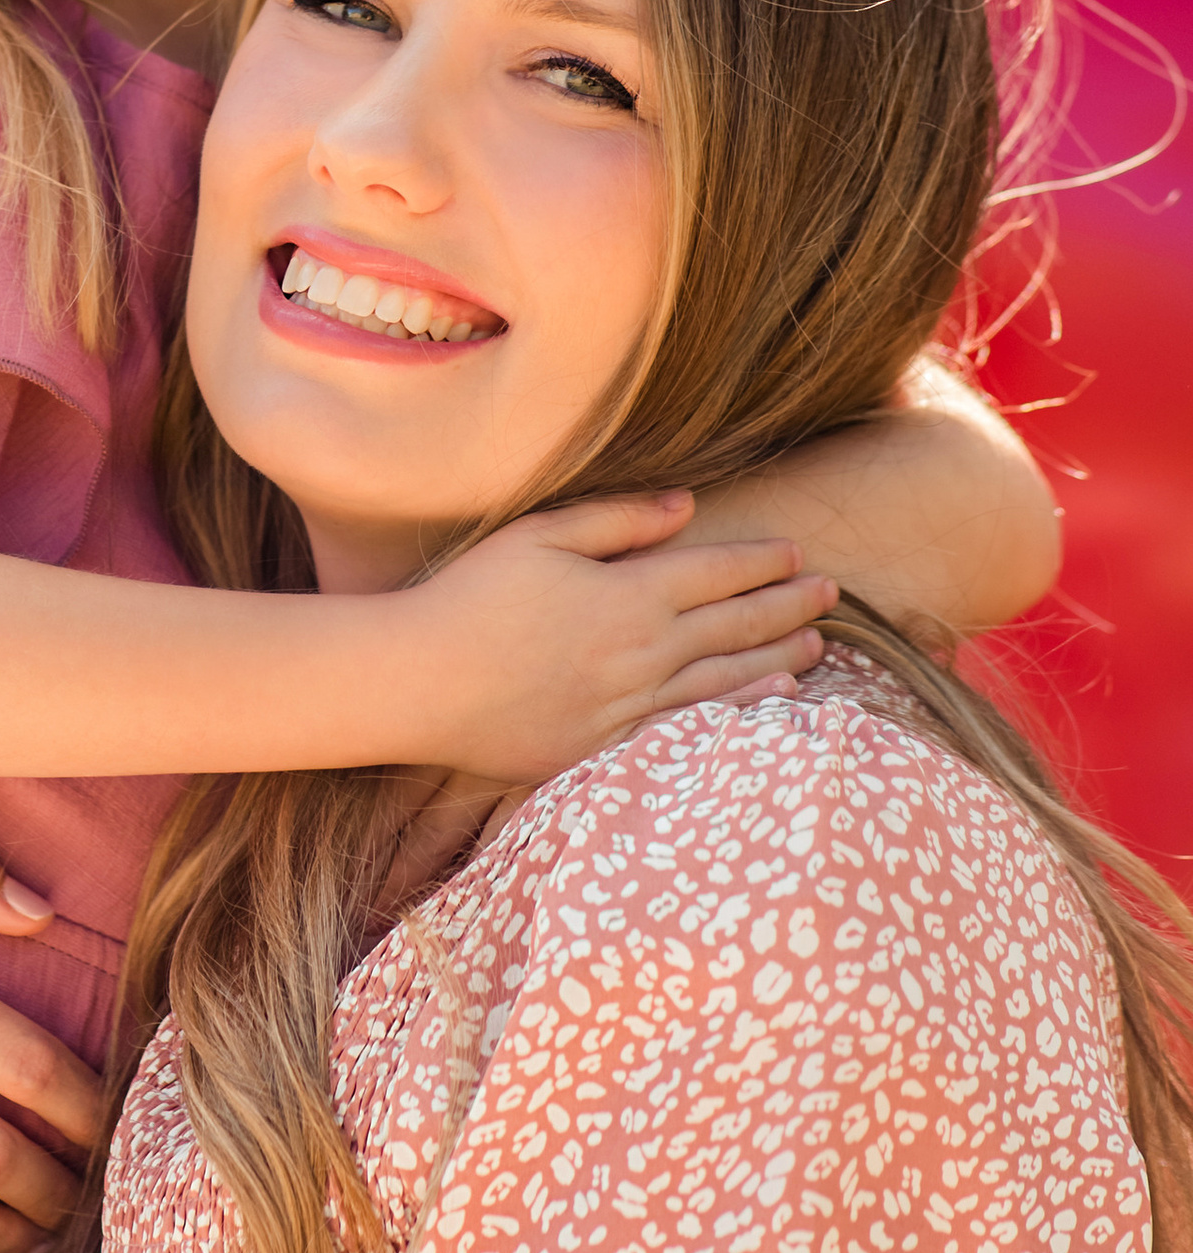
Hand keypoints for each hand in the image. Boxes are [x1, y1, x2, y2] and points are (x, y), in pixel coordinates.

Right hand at [394, 494, 835, 783]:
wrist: (420, 683)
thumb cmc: (470, 598)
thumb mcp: (538, 537)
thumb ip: (617, 520)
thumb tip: (687, 507)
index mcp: (627, 593)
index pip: (716, 572)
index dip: (763, 562)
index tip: (798, 553)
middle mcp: (642, 651)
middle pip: (734, 625)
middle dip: (787, 606)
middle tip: (832, 595)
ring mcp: (628, 704)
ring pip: (724, 680)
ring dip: (776, 659)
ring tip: (816, 648)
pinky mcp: (607, 745)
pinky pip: (690, 727)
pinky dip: (737, 714)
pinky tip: (768, 704)